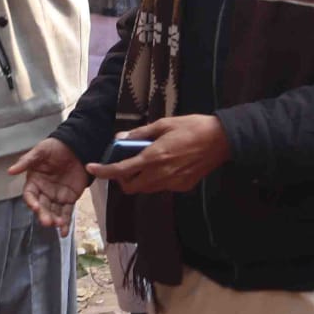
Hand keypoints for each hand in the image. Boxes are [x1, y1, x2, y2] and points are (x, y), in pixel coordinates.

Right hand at [8, 138, 89, 236]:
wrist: (75, 146)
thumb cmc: (55, 147)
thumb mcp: (40, 151)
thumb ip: (26, 161)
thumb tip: (10, 171)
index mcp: (34, 181)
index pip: (30, 194)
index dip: (31, 201)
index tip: (35, 206)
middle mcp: (44, 191)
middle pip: (42, 206)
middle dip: (44, 215)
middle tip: (47, 222)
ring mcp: (56, 196)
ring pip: (54, 212)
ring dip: (55, 220)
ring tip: (57, 225)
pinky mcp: (69, 198)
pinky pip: (67, 212)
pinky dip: (66, 222)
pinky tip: (64, 232)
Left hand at [85, 115, 230, 194]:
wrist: (222, 140)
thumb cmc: (192, 127)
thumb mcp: (164, 124)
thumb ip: (140, 133)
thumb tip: (120, 138)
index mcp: (154, 157)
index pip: (120, 170)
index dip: (103, 171)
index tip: (92, 168)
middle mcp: (161, 175)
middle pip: (130, 187)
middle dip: (122, 179)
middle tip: (125, 164)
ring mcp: (172, 183)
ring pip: (146, 189)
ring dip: (139, 179)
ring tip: (147, 161)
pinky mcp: (182, 187)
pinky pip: (161, 187)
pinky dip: (156, 179)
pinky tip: (166, 165)